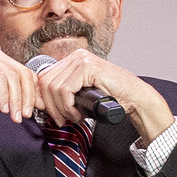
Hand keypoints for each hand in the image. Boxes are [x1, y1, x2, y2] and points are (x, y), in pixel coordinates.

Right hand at [0, 46, 44, 143]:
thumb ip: (16, 99)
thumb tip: (40, 104)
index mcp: (2, 62)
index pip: (28, 75)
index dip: (35, 94)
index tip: (38, 111)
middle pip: (25, 74)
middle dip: (28, 98)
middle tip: (25, 116)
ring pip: (14, 76)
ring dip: (17, 99)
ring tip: (13, 116)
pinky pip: (0, 76)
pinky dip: (4, 95)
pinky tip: (2, 109)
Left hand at [28, 47, 174, 142]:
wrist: (135, 97)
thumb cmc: (112, 97)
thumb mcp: (82, 92)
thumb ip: (65, 91)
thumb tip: (41, 101)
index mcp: (73, 59)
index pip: (44, 77)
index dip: (43, 98)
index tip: (52, 114)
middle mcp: (76, 56)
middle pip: (45, 82)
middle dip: (50, 106)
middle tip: (61, 120)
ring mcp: (81, 59)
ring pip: (53, 87)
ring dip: (60, 108)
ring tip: (72, 118)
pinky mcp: (87, 67)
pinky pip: (65, 90)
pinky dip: (67, 106)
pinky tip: (78, 114)